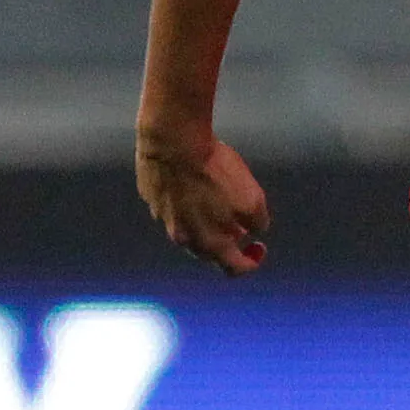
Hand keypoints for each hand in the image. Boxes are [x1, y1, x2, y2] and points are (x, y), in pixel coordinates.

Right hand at [136, 129, 271, 275]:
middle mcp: (184, 238)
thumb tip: (254, 229)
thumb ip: (257, 221)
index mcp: (210, 243)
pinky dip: (186, 203)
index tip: (258, 246)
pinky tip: (193, 183)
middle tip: (239, 226)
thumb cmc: (215, 172)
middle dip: (227, 242)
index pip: (234, 268)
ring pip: (189, 231)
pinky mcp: (151, 197)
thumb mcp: (252, 198)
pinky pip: (172, 208)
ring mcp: (163, 218)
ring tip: (217, 204)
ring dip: (205, 224)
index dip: (251, 261)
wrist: (173, 141)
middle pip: (209, 252)